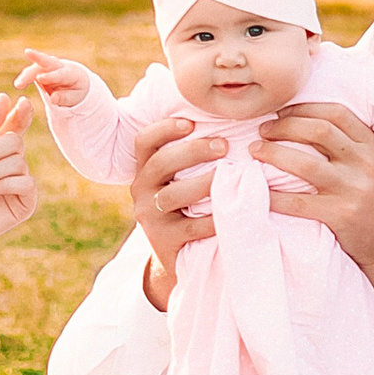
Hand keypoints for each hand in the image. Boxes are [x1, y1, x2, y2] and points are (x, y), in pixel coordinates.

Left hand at [0, 92, 37, 297]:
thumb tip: (6, 98)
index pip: (16, 125)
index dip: (22, 114)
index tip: (23, 103)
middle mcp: (11, 164)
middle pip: (14, 141)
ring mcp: (19, 183)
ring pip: (18, 162)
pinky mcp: (24, 203)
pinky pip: (26, 182)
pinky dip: (4, 184)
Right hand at [13, 54, 92, 106]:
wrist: (75, 81)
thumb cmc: (77, 90)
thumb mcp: (76, 97)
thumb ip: (66, 98)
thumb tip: (53, 98)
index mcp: (70, 73)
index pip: (60, 73)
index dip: (50, 76)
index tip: (40, 78)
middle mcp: (58, 66)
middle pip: (48, 60)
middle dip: (37, 56)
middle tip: (27, 52)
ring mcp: (48, 67)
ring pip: (37, 66)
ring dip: (27, 73)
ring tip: (18, 84)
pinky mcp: (40, 70)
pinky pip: (32, 71)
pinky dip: (25, 76)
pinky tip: (18, 84)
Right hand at [129, 110, 226, 310]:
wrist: (180, 255)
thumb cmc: (190, 207)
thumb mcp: (181, 180)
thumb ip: (192, 156)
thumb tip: (229, 119)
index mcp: (145, 170)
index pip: (144, 141)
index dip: (164, 128)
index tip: (190, 122)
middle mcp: (141, 191)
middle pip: (160, 163)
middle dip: (193, 151)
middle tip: (223, 145)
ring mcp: (150, 218)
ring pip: (173, 195)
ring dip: (204, 183)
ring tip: (230, 176)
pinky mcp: (164, 242)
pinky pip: (190, 227)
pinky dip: (214, 217)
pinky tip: (233, 209)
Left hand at [258, 102, 373, 306]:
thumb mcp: (373, 165)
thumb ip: (349, 145)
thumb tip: (302, 121)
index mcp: (372, 146)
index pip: (335, 113)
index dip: (303, 109)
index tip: (280, 112)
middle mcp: (365, 163)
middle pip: (317, 131)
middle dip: (283, 126)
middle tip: (262, 131)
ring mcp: (353, 189)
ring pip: (304, 163)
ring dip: (272, 153)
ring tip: (255, 151)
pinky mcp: (341, 216)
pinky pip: (297, 202)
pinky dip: (274, 195)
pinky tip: (261, 191)